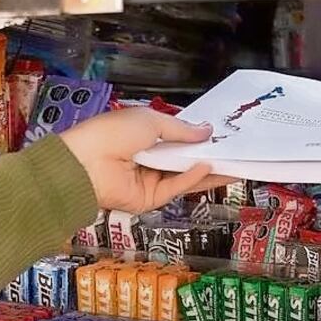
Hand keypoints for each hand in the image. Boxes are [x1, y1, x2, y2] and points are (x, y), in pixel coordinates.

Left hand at [60, 107, 234, 212]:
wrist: (85, 162)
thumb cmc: (109, 134)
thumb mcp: (151, 121)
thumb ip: (181, 130)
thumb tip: (206, 131)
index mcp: (142, 136)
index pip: (176, 138)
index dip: (197, 137)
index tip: (221, 134)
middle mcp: (146, 158)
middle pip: (183, 159)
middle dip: (208, 155)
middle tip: (235, 151)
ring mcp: (148, 180)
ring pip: (183, 176)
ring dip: (208, 170)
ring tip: (234, 163)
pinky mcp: (149, 199)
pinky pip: (175, 188)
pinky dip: (191, 179)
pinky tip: (208, 168)